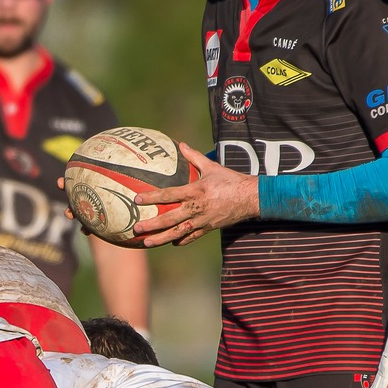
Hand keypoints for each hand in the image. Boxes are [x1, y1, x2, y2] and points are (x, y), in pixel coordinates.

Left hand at [131, 144, 255, 246]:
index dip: (152, 197)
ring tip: (146, 243)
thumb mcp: (212, 166)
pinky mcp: (209, 228)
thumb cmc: (231, 180)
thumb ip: (194, 156)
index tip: (137, 199)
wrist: (250, 198)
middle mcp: (197, 208)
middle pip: (170, 219)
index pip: (169, 195)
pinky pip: (192, 237)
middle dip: (152, 225)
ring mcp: (202, 221)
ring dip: (161, 238)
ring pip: (178, 232)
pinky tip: (171, 243)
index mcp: (196, 191)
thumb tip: (181, 144)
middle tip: (136, 228)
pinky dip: (181, 240)